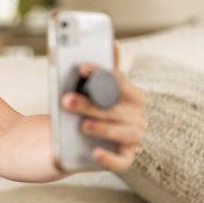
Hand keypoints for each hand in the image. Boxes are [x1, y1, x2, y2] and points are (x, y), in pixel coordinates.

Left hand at [61, 43, 145, 170]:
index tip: (80, 67)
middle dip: (91, 104)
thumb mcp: (97, 89)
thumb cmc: (95, 108)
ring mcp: (133, 138)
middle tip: (66, 100)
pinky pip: (122, 161)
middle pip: (116, 108)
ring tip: (81, 125)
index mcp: (132, 96)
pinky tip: (95, 152)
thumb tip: (113, 41)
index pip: (119, 81)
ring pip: (123, 132)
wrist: (88, 139)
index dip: (101, 74)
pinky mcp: (125, 158)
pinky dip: (110, 158)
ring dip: (103, 127)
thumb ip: (104, 70)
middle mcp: (137, 116)